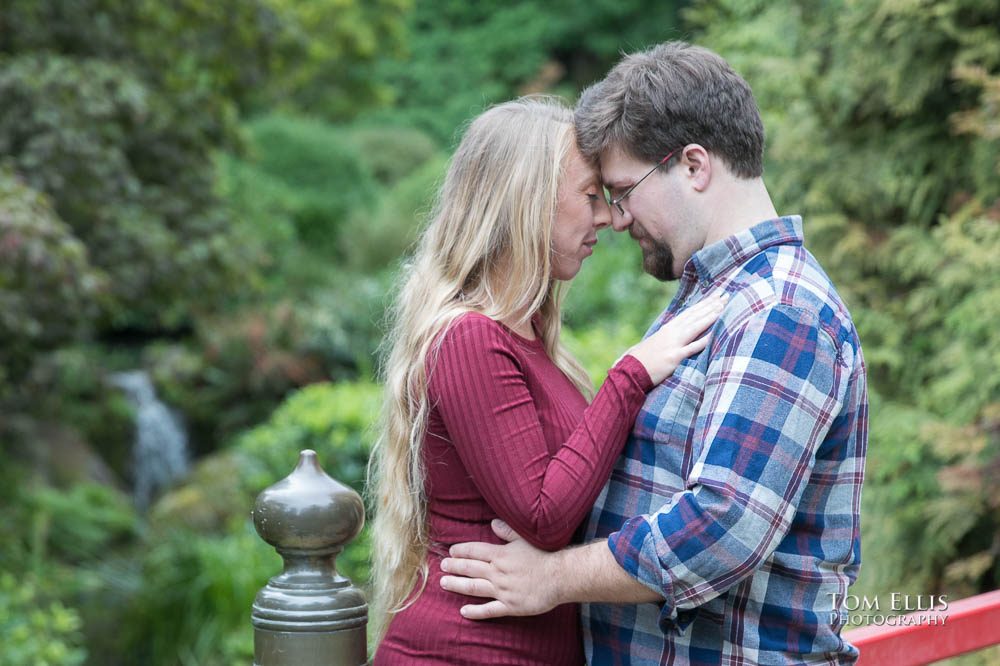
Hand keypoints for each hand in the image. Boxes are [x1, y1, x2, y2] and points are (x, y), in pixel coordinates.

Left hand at [439, 519, 560, 618]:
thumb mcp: (524, 539)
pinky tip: (463, 611)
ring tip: (444, 583)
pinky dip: (475, 611)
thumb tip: (492, 523)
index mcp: (501, 555)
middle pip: (470, 568)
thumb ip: (507, 531)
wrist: (560, 577)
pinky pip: (489, 610)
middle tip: (442, 566)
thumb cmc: (544, 556)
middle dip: (454, 567)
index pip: (474, 551)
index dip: (461, 551)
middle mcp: (498, 572)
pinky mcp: (510, 606)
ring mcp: (503, 591)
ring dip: (457, 585)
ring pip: (474, 588)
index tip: (450, 551)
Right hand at [627, 291, 726, 384]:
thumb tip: (678, 332)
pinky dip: (703, 341)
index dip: (705, 302)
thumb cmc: (642, 358)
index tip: (717, 294)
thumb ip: (668, 336)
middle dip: (712, 304)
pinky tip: (714, 334)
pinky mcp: (674, 357)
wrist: (631, 370)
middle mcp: (672, 332)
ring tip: (723, 306)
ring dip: (710, 316)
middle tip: (726, 295)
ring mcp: (673, 344)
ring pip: (695, 326)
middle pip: (695, 315)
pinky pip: (691, 348)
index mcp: (668, 328)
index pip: (690, 312)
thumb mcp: (656, 342)